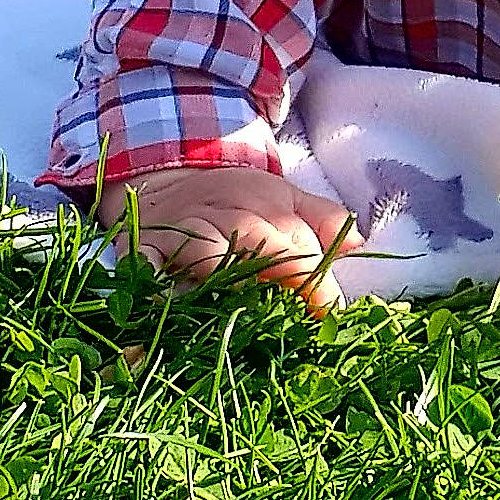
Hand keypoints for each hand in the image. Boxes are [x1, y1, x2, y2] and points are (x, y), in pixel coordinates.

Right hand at [100, 165, 356, 316]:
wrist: (166, 182)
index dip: (314, 278)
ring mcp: (180, 234)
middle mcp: (221, 217)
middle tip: (297, 318)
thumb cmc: (235, 203)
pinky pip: (142, 265)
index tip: (329, 311)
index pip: (295, 242)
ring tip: (243, 317)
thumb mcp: (284, 200)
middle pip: (255, 243)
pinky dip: (149, 279)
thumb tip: (357, 242)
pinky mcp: (141, 250)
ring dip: (224, 279)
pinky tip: (160, 302)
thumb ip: (322, 220)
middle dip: (280, 275)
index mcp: (261, 206)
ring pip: (205, 252)